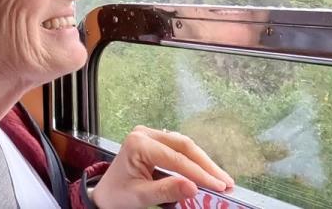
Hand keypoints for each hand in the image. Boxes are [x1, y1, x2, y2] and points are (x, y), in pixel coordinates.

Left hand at [90, 125, 233, 208]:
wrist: (105, 195)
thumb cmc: (118, 195)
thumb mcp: (141, 196)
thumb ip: (166, 191)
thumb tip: (193, 187)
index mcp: (138, 144)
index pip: (176, 158)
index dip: (199, 173)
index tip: (219, 186)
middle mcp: (145, 134)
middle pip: (184, 146)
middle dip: (207, 165)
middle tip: (226, 181)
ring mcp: (151, 135)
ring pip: (185, 146)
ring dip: (203, 162)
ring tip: (221, 179)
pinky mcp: (156, 142)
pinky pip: (180, 148)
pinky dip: (194, 161)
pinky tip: (206, 173)